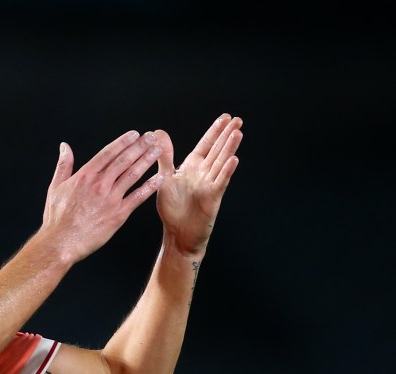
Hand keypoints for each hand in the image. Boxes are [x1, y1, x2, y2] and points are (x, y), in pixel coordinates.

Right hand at [39, 130, 163, 263]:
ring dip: (146, 161)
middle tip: (151, 137)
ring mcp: (110, 199)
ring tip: (157, 151)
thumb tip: (65, 147)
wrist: (61, 242)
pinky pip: (137, 197)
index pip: (108, 153)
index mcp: (85, 176)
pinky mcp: (118, 214)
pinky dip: (149, 186)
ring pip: (132, 174)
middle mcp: (100, 184)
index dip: (123, 142)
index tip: (134, 134)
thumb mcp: (56, 187)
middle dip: (139, 146)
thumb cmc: (57, 218)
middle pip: (123, 160)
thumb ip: (63, 165)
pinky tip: (158, 178)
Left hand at [155, 114, 242, 254]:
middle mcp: (203, 174)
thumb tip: (157, 132)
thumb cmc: (173, 209)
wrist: (177, 234)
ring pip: (220, 163)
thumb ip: (165, 156)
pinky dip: (226, 171)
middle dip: (226, 135)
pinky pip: (219, 182)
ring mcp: (209, 185)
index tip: (225, 117)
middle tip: (237, 119)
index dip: (215, 131)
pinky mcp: (211, 198)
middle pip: (217, 150)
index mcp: (192, 167)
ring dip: (229, 148)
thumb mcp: (165, 178)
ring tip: (237, 133)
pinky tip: (233, 159)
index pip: (206, 145)